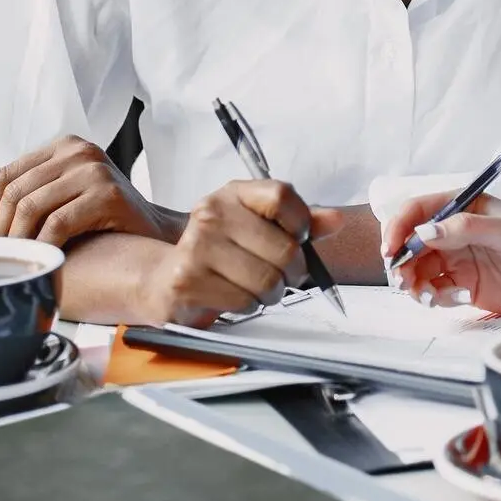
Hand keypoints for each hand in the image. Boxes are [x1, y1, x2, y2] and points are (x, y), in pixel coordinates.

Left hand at [0, 137, 182, 248]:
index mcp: (65, 146)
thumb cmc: (107, 220)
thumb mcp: (68, 194)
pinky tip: (40, 261)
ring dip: (16, 240)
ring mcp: (94, 170)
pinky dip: (42, 246)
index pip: (7, 174)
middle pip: (16, 190)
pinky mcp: (107, 194)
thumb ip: (37, 194)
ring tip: (15, 261)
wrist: (155, 231)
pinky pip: (58, 223)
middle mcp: (79, 151)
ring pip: (32, 206)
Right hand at [137, 180, 342, 327]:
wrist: (164, 279)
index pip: (282, 196)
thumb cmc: (218, 253)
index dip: (301, 222)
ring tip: (254, 287)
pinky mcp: (187, 281)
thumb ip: (297, 223)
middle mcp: (212, 214)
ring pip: (267, 280)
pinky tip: (233, 296)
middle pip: (284, 249)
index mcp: (233, 194)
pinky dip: (247, 306)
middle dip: (291, 273)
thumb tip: (336, 220)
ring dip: (270, 293)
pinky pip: (244, 302)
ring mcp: (197, 246)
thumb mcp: (256, 227)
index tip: (299, 238)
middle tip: (281, 276)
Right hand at [380, 193, 500, 316]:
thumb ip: (466, 229)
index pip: (419, 210)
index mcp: (466, 207)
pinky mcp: (466, 288)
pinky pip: (436, 292)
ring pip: (419, 270)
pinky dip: (435, 298)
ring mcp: (460, 261)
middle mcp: (458, 233)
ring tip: (428, 295)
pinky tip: (458, 298)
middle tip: (403, 278)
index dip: (399, 226)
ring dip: (414, 283)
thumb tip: (425, 231)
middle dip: (401, 260)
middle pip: (412, 243)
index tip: (393, 247)